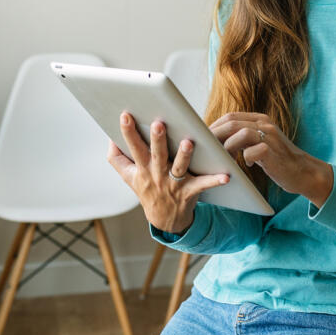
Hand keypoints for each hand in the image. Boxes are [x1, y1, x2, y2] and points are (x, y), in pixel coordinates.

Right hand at [106, 111, 229, 233]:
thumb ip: (116, 158)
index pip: (133, 147)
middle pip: (157, 155)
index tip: (126, 115)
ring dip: (184, 156)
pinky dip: (214, 181)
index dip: (128, 132)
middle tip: (159, 124)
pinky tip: (226, 176)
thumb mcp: (127, 176)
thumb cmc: (147, 189)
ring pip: (179, 168)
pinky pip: (203, 185)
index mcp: (142, 168)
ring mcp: (174, 184)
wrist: (164, 219)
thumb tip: (109, 137)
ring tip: (188, 143)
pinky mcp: (190, 192)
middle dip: (157, 140)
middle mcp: (157, 175)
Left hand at [210, 112, 332, 205]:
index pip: (230, 117)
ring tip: (224, 159)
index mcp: (259, 120)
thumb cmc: (276, 160)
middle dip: (215, 136)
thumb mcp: (259, 143)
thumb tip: (216, 141)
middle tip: (207, 150)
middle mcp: (265, 124)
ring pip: (241, 133)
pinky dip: (245, 159)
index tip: (204, 140)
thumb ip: (243, 138)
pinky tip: (248, 166)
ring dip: (228, 147)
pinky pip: (252, 152)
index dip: (215, 127)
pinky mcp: (274, 151)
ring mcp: (270, 136)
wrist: (303, 172)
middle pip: (232, 122)